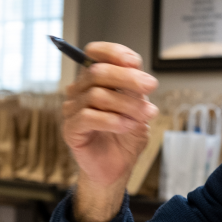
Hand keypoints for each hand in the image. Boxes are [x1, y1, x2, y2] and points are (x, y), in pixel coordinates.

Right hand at [62, 42, 158, 221]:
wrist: (116, 168)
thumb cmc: (125, 138)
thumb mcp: (139, 110)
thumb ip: (137, 92)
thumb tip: (140, 77)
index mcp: (96, 81)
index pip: (95, 54)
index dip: (113, 52)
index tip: (134, 61)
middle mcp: (81, 91)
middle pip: (97, 72)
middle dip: (128, 77)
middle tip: (151, 86)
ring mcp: (73, 110)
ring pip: (96, 95)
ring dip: (126, 103)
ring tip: (144, 115)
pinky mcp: (70, 129)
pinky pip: (88, 117)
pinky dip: (112, 120)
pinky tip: (127, 126)